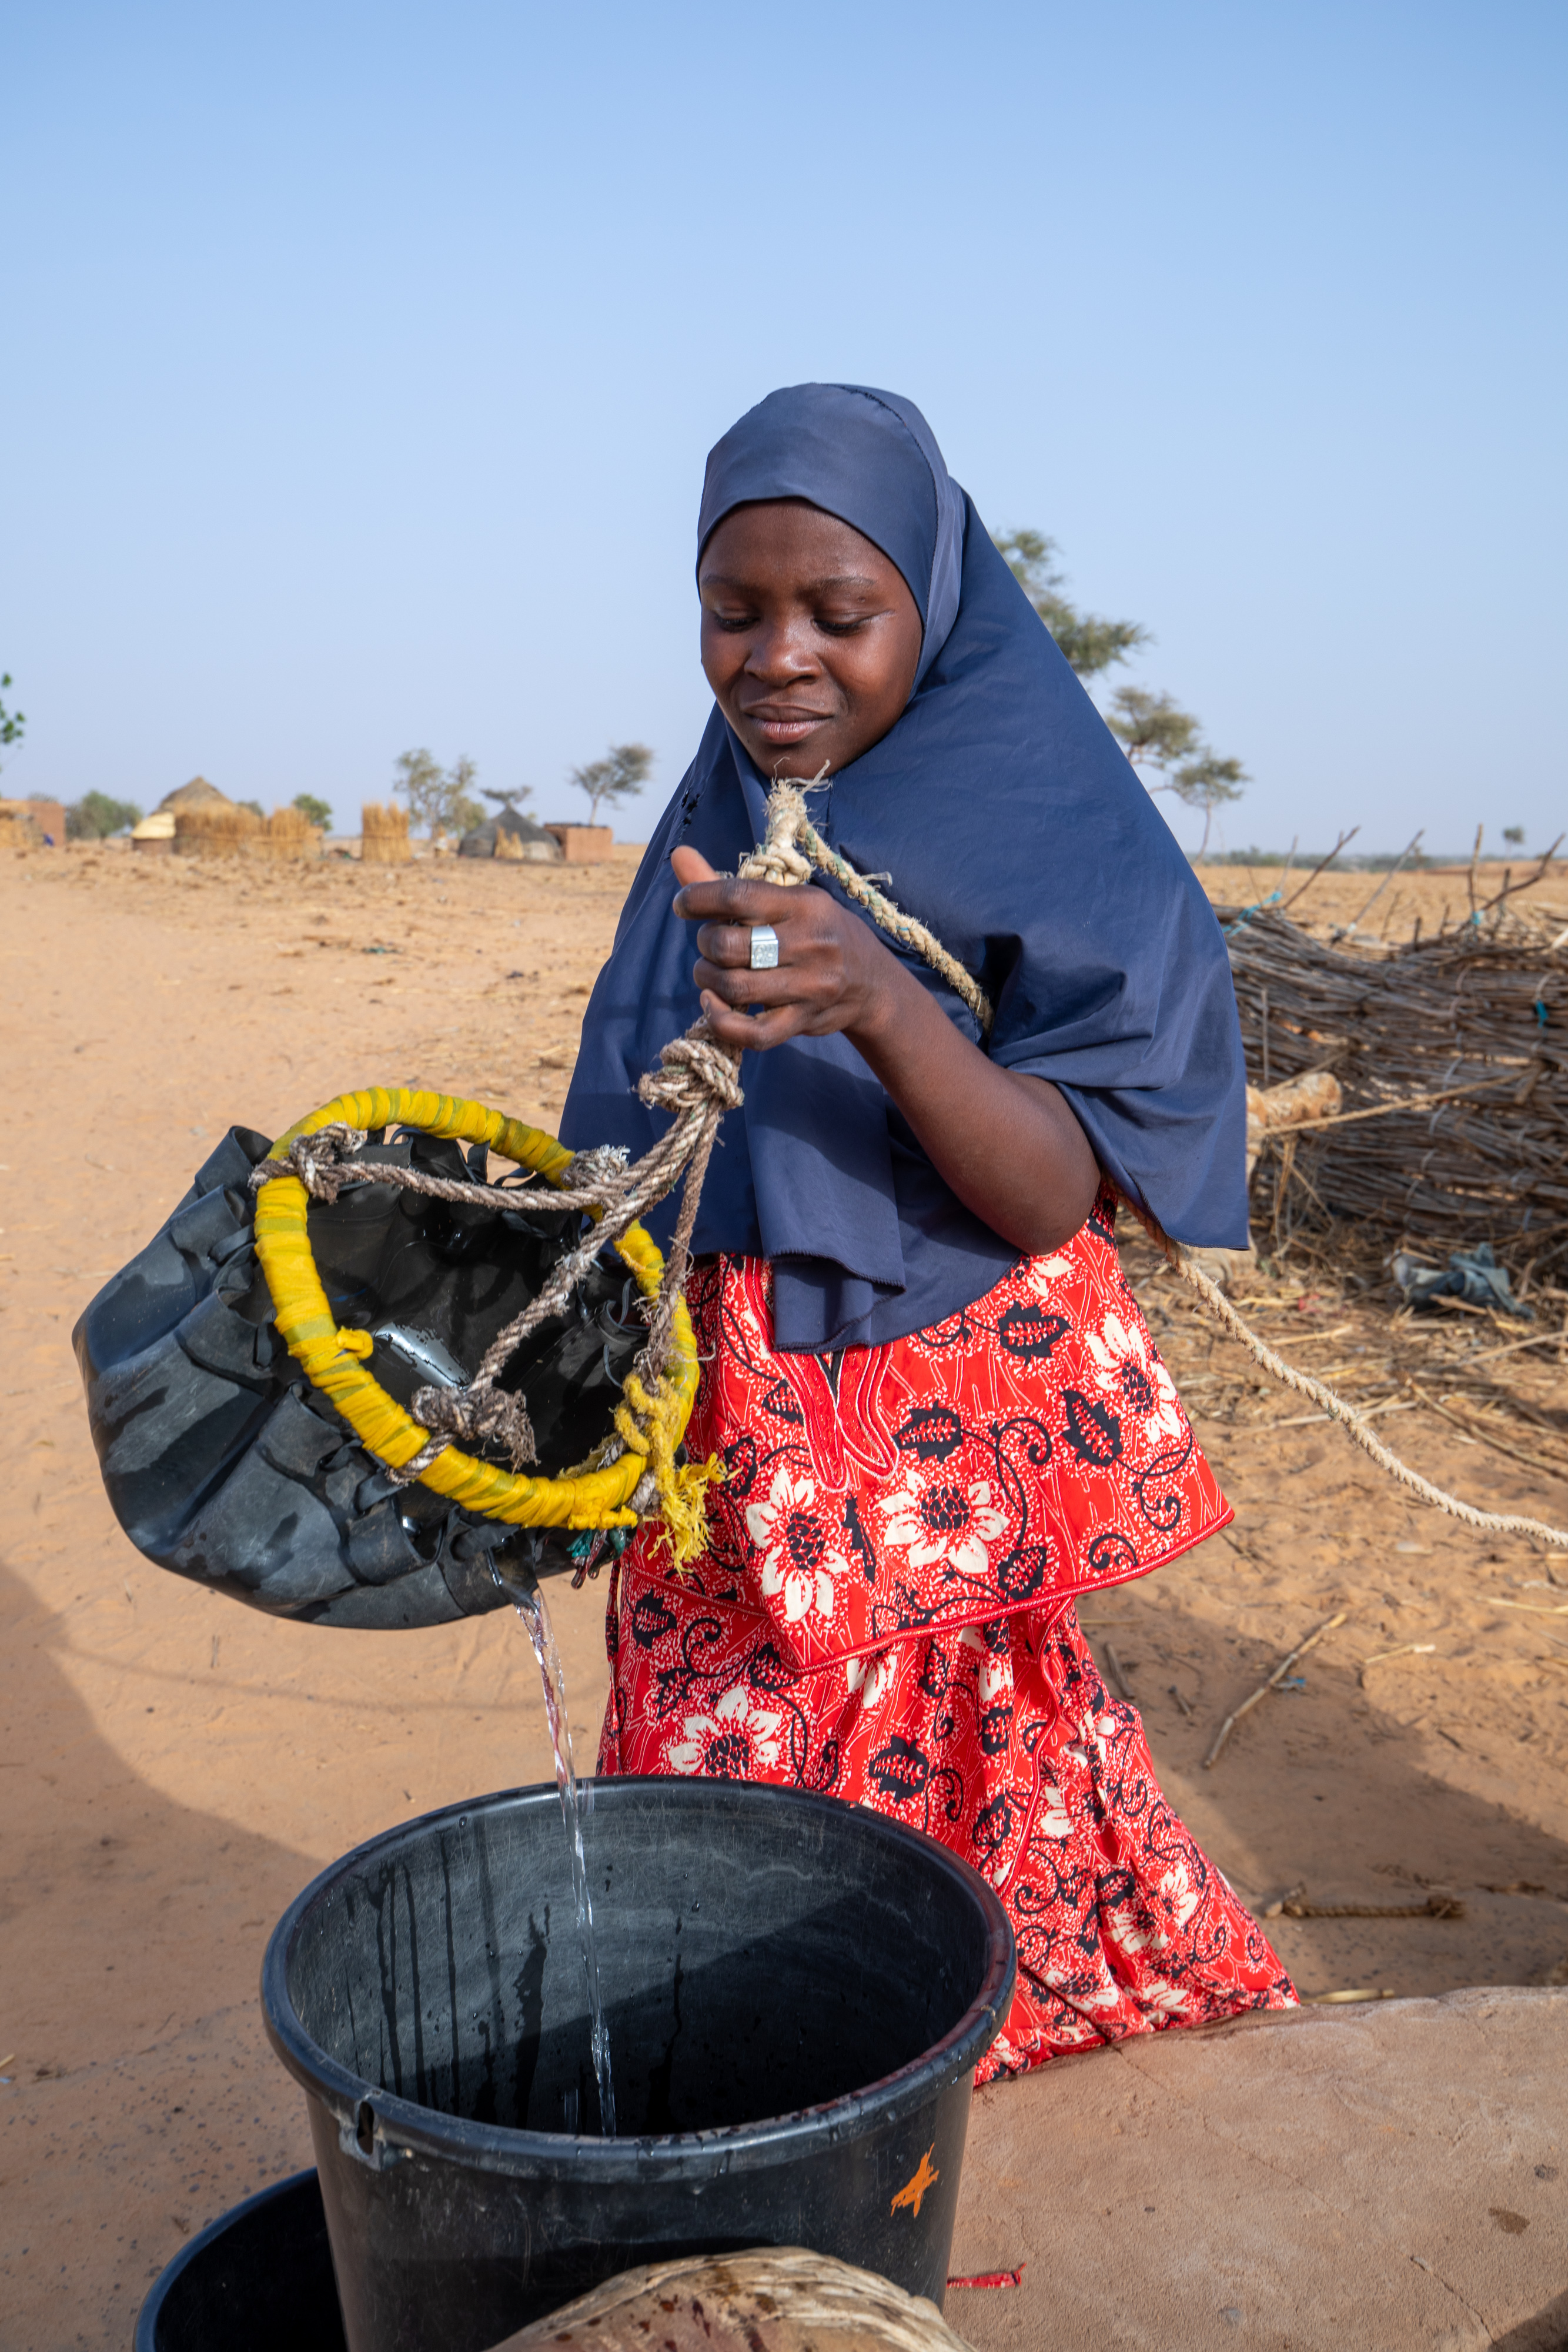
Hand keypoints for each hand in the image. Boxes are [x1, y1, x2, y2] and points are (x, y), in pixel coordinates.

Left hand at [671, 845, 905, 1053]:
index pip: (738, 896)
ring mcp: (809, 987)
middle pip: (729, 945)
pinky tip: (711, 1004)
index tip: (683, 905)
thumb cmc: (816, 932)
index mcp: (804, 905)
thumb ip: (728, 886)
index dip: (698, 899)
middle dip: (705, 943)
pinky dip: (721, 1020)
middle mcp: (810, 944)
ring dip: (707, 978)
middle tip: (710, 943)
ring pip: (735, 986)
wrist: (871, 982)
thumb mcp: (787, 900)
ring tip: (709, 972)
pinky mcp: (804, 1021)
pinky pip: (753, 1033)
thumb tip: (678, 854)